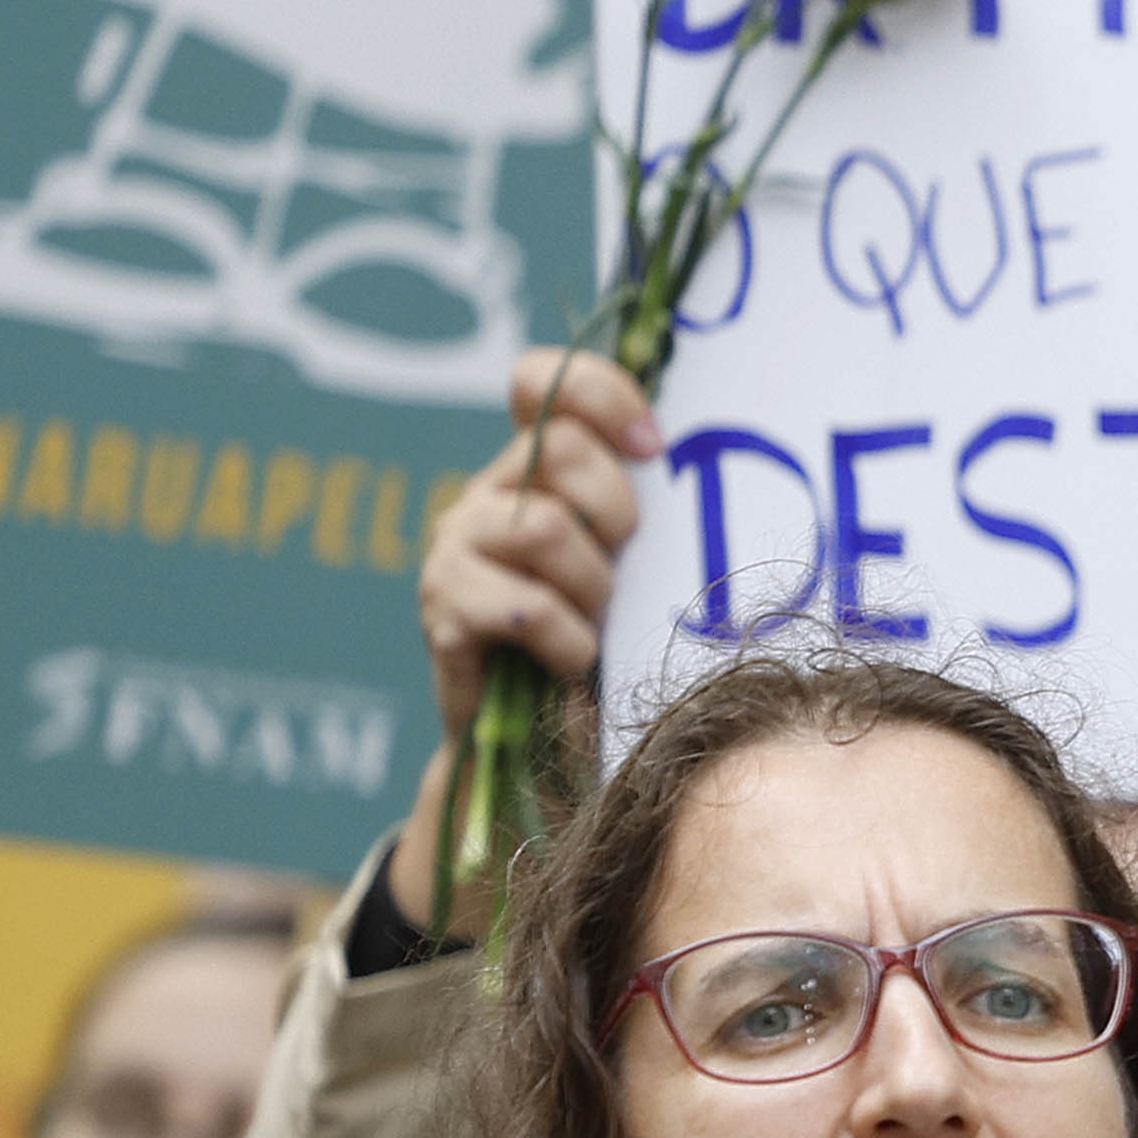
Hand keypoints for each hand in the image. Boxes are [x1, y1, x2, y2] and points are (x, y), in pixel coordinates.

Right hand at [391, 349, 655, 928]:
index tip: (654, 447)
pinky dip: (570, 644)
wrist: (543, 755)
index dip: (598, 394)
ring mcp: (454, 548)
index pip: (541, 382)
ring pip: (546, 529)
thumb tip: (695, 458)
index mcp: (532, 470)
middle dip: (617, 514)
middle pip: (559, 451)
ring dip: (595, 590)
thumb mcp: (638, 570)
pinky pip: (529, 608)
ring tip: (598, 627)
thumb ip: (648, 509)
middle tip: (624, 570)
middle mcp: (485, 495)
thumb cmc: (611, 654)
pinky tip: (572, 664)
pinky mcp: (443, 611)